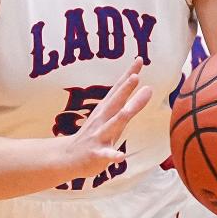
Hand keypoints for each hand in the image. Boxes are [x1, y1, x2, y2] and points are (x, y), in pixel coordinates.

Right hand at [56, 60, 151, 178]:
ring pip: (112, 126)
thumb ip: (131, 103)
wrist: (67, 157)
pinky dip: (113, 155)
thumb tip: (149, 87)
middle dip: (124, 90)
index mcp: (106, 110)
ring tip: (128, 110)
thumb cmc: (95, 135)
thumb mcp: (112, 117)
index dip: (129, 74)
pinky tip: (120, 156)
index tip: (140, 59)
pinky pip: (106, 155)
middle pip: (115, 103)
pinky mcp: (96, 155)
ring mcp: (98, 137)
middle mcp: (102, 120)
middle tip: (135, 77)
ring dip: (120, 117)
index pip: (118, 89)